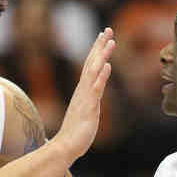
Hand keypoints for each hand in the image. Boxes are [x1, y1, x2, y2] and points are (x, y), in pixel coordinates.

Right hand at [54, 28, 114, 160]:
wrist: (65, 147)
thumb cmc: (74, 134)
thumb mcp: (84, 116)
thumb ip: (87, 107)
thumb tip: (89, 105)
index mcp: (83, 92)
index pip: (90, 67)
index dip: (96, 51)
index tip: (103, 37)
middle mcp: (83, 91)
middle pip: (91, 63)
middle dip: (99, 46)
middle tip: (107, 29)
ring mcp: (85, 98)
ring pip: (94, 71)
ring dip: (102, 55)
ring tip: (110, 41)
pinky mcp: (89, 107)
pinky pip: (96, 89)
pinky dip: (101, 76)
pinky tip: (108, 65)